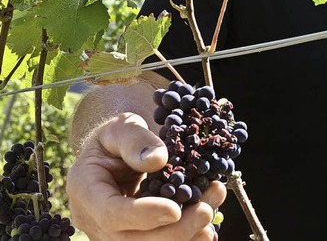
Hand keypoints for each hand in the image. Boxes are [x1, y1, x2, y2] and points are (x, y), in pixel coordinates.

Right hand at [66, 112, 225, 239]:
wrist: (116, 151)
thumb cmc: (118, 136)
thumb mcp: (122, 126)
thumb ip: (136, 139)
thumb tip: (158, 160)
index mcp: (86, 189)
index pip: (111, 213)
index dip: (143, 215)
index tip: (175, 209)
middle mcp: (95, 220)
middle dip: (174, 231)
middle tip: (206, 209)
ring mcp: (113, 234)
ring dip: (185, 234)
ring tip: (212, 208)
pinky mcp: (134, 237)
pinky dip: (186, 238)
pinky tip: (206, 226)